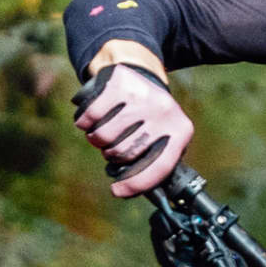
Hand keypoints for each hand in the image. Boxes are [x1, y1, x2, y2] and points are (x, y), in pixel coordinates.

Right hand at [74, 55, 193, 194]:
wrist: (138, 74)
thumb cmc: (149, 117)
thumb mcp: (162, 136)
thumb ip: (156, 162)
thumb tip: (137, 192)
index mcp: (181, 130)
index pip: (159, 166)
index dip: (136, 184)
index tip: (117, 191)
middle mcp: (164, 111)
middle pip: (126, 152)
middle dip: (112, 156)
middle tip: (110, 149)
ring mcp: (142, 95)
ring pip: (105, 135)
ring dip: (96, 140)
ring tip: (100, 135)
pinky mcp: (119, 82)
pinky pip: (92, 114)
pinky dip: (84, 122)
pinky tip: (88, 121)